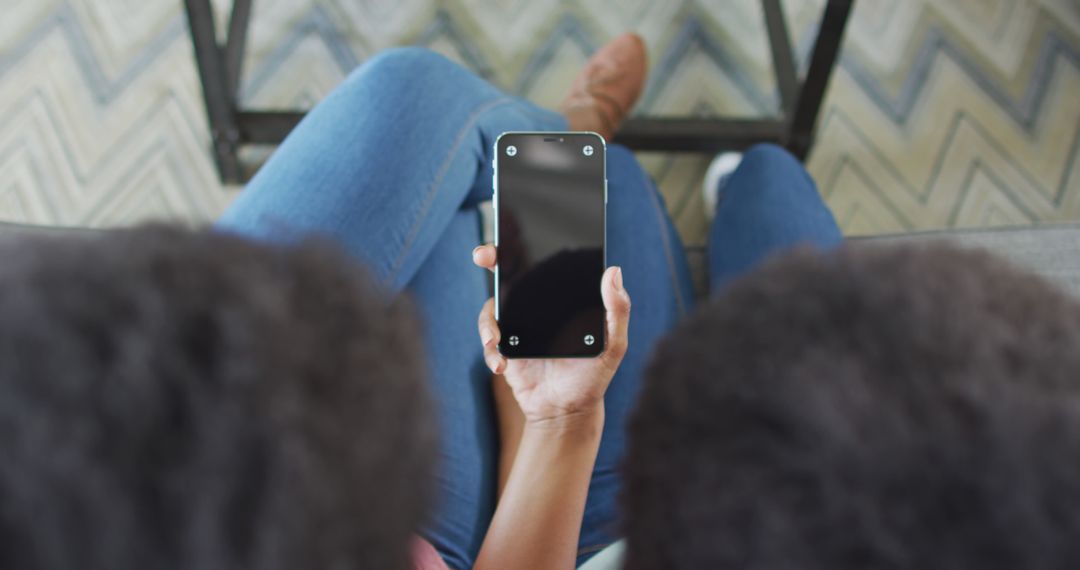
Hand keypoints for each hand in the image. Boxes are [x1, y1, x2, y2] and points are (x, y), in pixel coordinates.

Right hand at [473, 244, 630, 425]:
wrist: (568, 411)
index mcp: (559, 299)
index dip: (528, 245)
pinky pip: (488, 342)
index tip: (516, 233)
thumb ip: (617, 310)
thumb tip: (614, 271)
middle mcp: (534, 307)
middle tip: (484, 254)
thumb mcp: (613, 343)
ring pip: (491, 308)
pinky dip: (490, 351)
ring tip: (495, 340)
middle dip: (491, 258)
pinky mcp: (503, 350)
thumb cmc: (593, 374)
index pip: (542, 265)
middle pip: (508, 275)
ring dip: (487, 321)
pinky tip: (501, 364)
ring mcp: (515, 327)